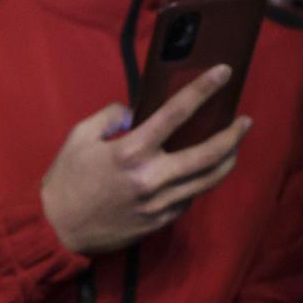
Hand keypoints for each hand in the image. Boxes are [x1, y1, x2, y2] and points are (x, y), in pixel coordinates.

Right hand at [40, 66, 253, 254]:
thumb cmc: (65, 180)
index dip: (204, 89)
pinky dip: (198, 183)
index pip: (177, 113)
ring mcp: (159, 202)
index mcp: (131, 150)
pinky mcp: (159, 221)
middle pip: (208, 153)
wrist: (57, 230)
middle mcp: (152, 176)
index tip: (224, 72)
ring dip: (227, 160)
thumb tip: (134, 112)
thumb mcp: (78, 137)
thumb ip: (109, 117)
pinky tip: (198, 174)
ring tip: (233, 147)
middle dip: (233, 135)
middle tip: (245, 122)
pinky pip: (188, 199)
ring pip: (207, 180)